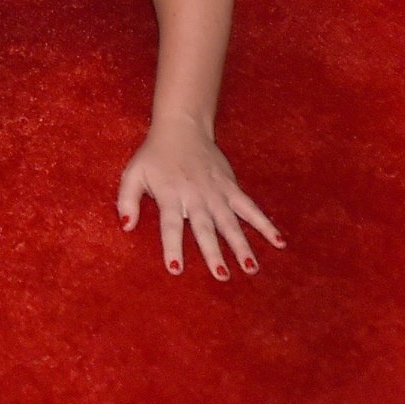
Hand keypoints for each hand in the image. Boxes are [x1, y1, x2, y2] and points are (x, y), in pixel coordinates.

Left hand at [117, 120, 282, 281]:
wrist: (181, 127)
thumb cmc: (154, 156)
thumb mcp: (133, 174)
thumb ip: (126, 200)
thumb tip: (126, 227)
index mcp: (170, 194)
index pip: (170, 224)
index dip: (172, 246)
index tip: (176, 269)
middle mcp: (195, 195)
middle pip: (205, 227)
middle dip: (213, 252)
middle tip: (222, 276)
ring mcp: (216, 191)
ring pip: (230, 221)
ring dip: (241, 245)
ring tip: (251, 268)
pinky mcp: (231, 187)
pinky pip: (250, 208)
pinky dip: (264, 224)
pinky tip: (278, 242)